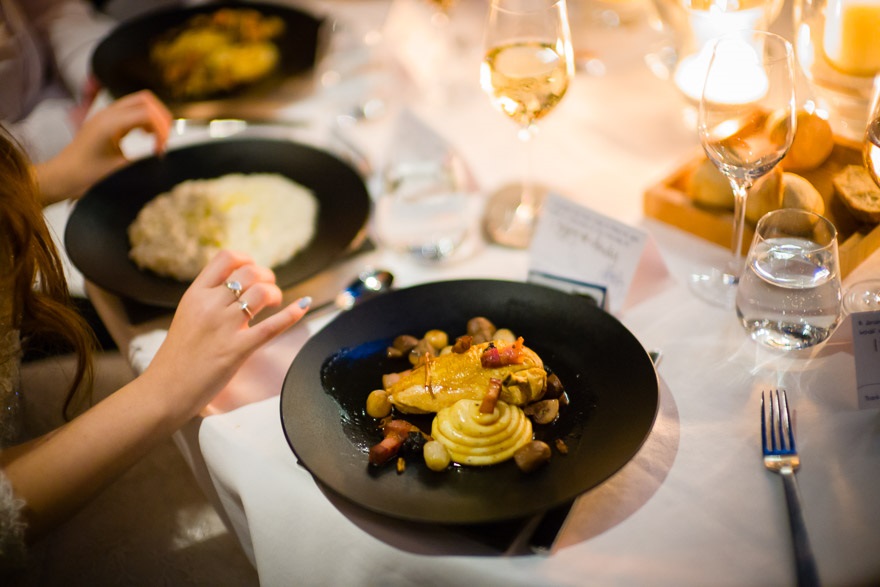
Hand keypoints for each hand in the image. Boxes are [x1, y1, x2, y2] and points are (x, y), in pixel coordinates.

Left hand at [36, 90, 172, 203]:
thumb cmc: (87, 175)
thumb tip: (163, 151)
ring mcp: (106, 115)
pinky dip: (145, 122)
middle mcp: (108, 113)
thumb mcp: (119, 167)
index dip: (162, 130)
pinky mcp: (107, 121)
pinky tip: (146, 138)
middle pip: (146, 100)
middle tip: (165, 140)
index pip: (147, 113)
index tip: (161, 151)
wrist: (63, 177)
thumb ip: (142, 155)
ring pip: (140, 104)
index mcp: (110, 123)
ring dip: (154, 119)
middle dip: (161, 118)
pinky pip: (132, 112)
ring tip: (157, 141)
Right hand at [144, 250, 310, 416]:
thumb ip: (209, 301)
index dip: (247, 260)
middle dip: (267, 277)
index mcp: (195, 294)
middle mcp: (209, 305)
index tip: (253, 271)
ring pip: (261, 293)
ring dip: (276, 294)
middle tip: (269, 291)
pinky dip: (292, 314)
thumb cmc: (177, 358)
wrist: (164, 391)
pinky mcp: (237, 350)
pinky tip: (303, 305)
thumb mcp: (187, 317)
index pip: (226, 258)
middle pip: (250, 273)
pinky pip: (271, 327)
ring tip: (275, 304)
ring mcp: (223, 327)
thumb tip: (236, 288)